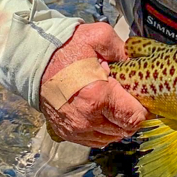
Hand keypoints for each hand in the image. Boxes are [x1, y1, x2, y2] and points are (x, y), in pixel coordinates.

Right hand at [39, 22, 147, 147]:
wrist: (33, 60)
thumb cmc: (65, 48)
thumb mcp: (99, 37)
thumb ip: (124, 49)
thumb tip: (137, 63)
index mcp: (98, 96)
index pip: (135, 117)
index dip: (143, 108)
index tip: (141, 96)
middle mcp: (87, 119)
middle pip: (126, 130)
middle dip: (132, 115)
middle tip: (128, 97)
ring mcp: (76, 129)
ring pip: (112, 137)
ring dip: (118, 124)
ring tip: (114, 103)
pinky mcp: (68, 133)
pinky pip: (96, 140)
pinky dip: (103, 130)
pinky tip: (102, 112)